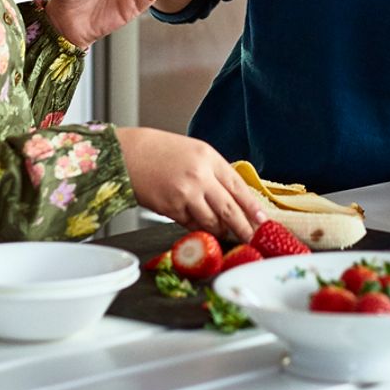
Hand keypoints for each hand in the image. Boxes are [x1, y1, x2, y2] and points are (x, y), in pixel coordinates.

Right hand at [118, 127, 268, 243]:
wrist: (127, 155)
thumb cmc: (159, 152)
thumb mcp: (194, 152)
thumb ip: (214, 172)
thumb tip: (234, 197)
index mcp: (209, 157)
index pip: (239, 187)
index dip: (253, 207)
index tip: (263, 220)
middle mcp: (200, 175)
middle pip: (230, 209)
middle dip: (244, 228)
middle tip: (252, 238)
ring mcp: (185, 194)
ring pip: (212, 222)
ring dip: (220, 230)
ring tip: (225, 233)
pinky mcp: (171, 209)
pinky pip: (192, 225)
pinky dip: (198, 228)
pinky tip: (199, 225)